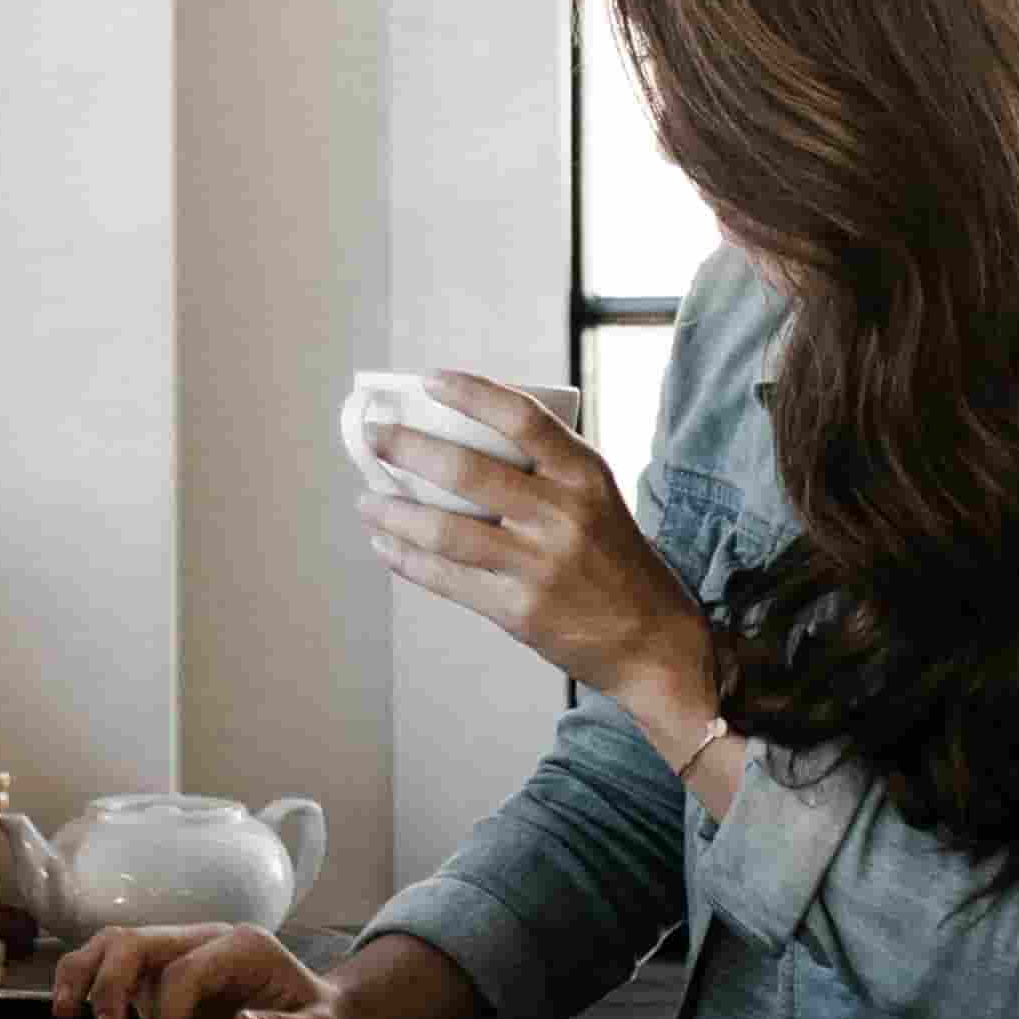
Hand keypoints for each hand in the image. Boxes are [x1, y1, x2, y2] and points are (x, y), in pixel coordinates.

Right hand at [51, 924, 364, 1018]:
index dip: (166, 1018)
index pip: (185, 971)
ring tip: (63, 1011)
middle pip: (138, 942)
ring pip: (116, 944)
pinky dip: (88, 983)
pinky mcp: (162, 977)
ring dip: (85, 974)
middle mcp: (204, 941)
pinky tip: (72, 1008)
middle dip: (110, 985)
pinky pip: (113, 967)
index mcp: (242, 948)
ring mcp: (180, 955)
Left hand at [359, 377, 718, 746]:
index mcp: (584, 475)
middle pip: (467, 471)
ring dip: (394, 511)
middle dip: (407, 448)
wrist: (651, 639)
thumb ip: (545, 468)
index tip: (429, 379)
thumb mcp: (596, 497)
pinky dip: (407, 559)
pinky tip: (385, 544)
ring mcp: (539, 565)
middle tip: (373, 435)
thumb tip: (461, 434)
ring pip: (445, 529)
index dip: (471, 393)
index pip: (522, 417)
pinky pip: (447, 578)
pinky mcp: (518, 611)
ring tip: (367, 499)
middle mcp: (563, 515)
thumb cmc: (614, 557)